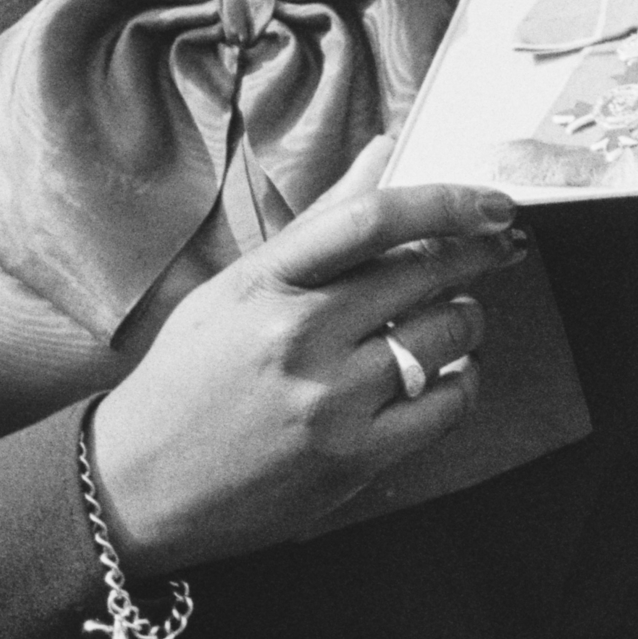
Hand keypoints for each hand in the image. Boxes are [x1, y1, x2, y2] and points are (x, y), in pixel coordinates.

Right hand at [84, 140, 523, 575]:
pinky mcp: (352, 458)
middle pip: (423, 274)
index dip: (446, 202)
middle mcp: (299, 336)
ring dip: (467, 319)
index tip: (489, 204)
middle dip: (478, 256)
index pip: (372, 219)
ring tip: (456, 317)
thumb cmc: (187, 379)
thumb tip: (382, 154)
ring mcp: (328, 400)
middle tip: (500, 248)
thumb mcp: (237, 289)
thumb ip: (317, 223)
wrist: (138, 484)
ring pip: (444, 336)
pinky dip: (463, 381)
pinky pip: (446, 405)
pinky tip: (450, 373)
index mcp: (266, 282)